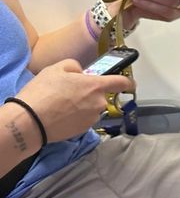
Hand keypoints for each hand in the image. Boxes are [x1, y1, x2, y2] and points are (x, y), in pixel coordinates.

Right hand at [15, 59, 134, 142]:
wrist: (31, 121)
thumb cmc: (43, 91)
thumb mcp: (56, 68)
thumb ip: (75, 67)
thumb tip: (82, 73)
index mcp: (96, 86)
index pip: (121, 82)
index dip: (128, 82)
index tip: (130, 84)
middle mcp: (99, 103)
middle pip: (101, 96)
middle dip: (89, 94)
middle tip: (68, 92)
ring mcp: (93, 118)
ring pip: (92, 108)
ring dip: (82, 106)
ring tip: (61, 104)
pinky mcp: (84, 130)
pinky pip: (84, 119)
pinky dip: (76, 117)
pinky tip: (60, 115)